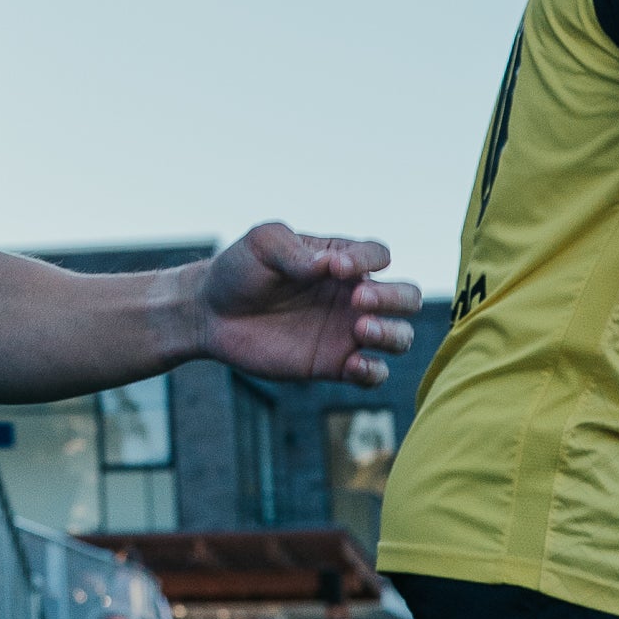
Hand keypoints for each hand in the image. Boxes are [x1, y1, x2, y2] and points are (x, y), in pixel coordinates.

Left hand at [197, 224, 418, 386]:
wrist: (210, 313)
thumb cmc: (239, 270)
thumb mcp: (262, 244)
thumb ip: (296, 249)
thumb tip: (328, 267)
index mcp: (340, 261)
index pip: (380, 255)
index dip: (369, 260)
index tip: (335, 267)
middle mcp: (351, 296)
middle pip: (407, 297)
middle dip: (395, 298)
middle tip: (358, 301)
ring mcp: (345, 332)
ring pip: (400, 337)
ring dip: (392, 334)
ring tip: (360, 329)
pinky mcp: (332, 364)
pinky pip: (373, 374)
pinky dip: (373, 372)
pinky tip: (352, 364)